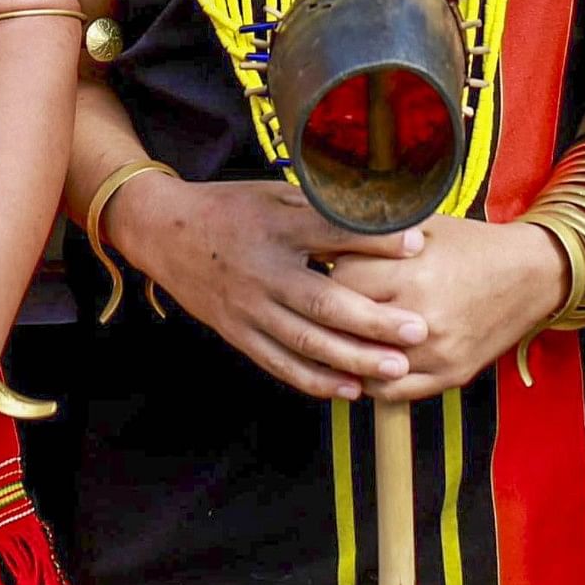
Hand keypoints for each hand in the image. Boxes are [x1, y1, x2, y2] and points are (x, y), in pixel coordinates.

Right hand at [112, 176, 429, 401]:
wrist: (164, 233)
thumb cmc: (233, 209)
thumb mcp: (276, 195)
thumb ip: (323, 209)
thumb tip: (382, 211)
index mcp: (275, 227)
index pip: (331, 233)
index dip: (376, 240)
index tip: (419, 245)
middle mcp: (262, 271)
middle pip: (323, 301)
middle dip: (373, 320)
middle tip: (418, 330)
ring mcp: (247, 308)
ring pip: (305, 341)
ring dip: (353, 359)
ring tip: (396, 369)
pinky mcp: (237, 333)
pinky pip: (279, 363)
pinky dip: (315, 380)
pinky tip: (350, 389)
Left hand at [327, 217, 567, 400]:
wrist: (530, 274)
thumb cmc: (470, 246)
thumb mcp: (421, 228)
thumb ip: (374, 237)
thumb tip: (320, 242)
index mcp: (415, 274)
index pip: (342, 282)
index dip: (333, 273)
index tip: (336, 269)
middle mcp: (424, 318)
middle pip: (348, 325)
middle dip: (337, 313)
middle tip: (334, 303)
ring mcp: (437, 353)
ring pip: (363, 365)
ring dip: (350, 349)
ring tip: (346, 332)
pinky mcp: (449, 376)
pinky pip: (390, 391)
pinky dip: (372, 378)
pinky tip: (369, 359)